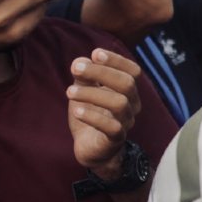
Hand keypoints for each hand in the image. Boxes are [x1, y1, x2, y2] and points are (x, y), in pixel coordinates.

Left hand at [67, 48, 142, 178]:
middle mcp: (131, 105)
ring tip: (69, 92)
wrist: (91, 148)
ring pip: (120, 103)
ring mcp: (125, 123)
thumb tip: (81, 60)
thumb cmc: (90, 114)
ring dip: (92, 93)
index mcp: (127, 91)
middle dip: (101, 72)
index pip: (133, 71)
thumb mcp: (84, 90)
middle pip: (127, 84)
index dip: (117, 60)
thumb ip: (84, 74)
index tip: (95, 53)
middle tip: (75, 68)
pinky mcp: (115, 140)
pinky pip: (112, 128)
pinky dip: (93, 117)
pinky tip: (76, 111)